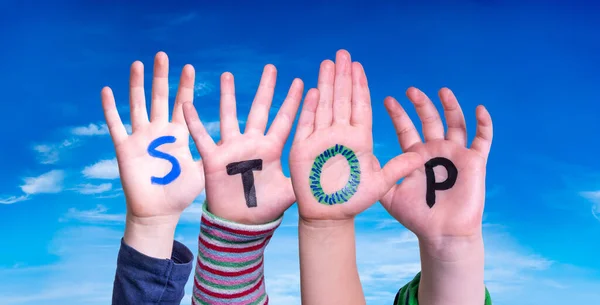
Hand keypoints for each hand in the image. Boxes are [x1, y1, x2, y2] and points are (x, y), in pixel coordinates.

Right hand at [101, 52, 204, 256]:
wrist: (158, 212)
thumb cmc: (181, 193)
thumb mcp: (203, 170)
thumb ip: (214, 154)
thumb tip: (239, 144)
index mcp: (178, 134)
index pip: (182, 103)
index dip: (184, 86)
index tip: (189, 66)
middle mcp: (159, 131)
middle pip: (159, 97)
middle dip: (161, 77)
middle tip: (163, 55)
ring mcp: (141, 137)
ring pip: (138, 104)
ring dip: (137, 84)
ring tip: (138, 64)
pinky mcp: (125, 148)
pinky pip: (116, 124)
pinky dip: (110, 108)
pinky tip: (107, 90)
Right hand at [183, 65, 302, 224]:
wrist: (240, 224)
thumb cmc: (266, 209)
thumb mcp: (289, 192)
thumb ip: (305, 178)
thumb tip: (330, 172)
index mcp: (272, 149)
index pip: (284, 120)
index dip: (292, 103)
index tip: (302, 83)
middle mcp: (253, 144)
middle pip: (260, 110)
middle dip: (266, 89)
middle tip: (271, 68)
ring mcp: (232, 149)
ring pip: (230, 115)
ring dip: (228, 96)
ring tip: (226, 75)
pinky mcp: (213, 159)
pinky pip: (202, 137)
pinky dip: (194, 122)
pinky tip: (187, 104)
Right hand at [289, 50, 422, 220]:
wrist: (328, 216)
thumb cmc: (354, 200)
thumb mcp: (380, 183)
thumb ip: (399, 168)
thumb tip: (422, 156)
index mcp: (359, 139)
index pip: (360, 106)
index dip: (359, 86)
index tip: (359, 67)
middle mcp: (340, 134)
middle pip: (342, 100)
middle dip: (343, 76)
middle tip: (343, 53)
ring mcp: (321, 139)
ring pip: (324, 105)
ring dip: (326, 84)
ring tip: (328, 62)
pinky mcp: (303, 147)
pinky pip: (306, 123)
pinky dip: (309, 107)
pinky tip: (312, 89)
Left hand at [380, 87, 492, 256]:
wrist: (442, 234)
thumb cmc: (417, 217)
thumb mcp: (390, 195)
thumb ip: (379, 176)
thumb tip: (361, 159)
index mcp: (415, 156)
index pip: (406, 128)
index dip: (398, 114)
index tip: (388, 100)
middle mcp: (435, 151)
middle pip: (429, 120)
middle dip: (421, 105)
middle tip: (411, 90)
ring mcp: (455, 154)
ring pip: (455, 123)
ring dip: (450, 107)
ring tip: (442, 90)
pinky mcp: (474, 162)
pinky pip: (483, 139)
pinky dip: (483, 124)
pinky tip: (479, 109)